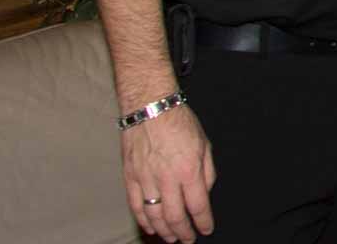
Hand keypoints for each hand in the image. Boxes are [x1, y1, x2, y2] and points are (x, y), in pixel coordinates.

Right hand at [122, 104, 216, 242]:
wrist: (150, 107)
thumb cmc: (180, 123)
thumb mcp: (205, 145)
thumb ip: (206, 172)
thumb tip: (204, 194)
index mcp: (189, 170)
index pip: (198, 206)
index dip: (203, 222)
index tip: (206, 230)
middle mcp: (167, 178)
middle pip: (175, 216)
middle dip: (183, 232)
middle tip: (188, 239)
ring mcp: (146, 179)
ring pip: (154, 215)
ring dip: (164, 231)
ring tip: (172, 237)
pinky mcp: (130, 176)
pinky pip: (136, 205)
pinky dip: (143, 220)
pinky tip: (150, 228)